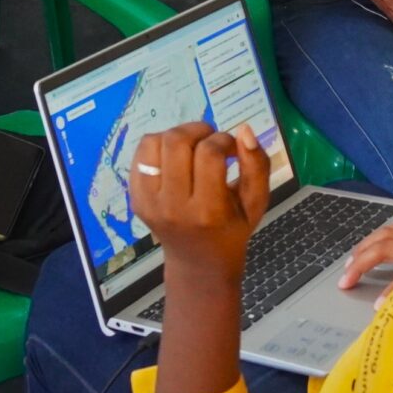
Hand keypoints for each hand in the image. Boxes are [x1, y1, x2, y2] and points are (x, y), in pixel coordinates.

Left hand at [131, 122, 271, 285]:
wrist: (198, 263)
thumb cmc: (231, 230)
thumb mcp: (255, 204)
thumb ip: (256, 166)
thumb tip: (244, 130)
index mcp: (208, 211)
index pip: (209, 154)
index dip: (223, 140)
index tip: (232, 148)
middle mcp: (174, 207)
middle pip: (176, 143)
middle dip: (198, 131)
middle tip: (210, 141)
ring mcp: (149, 203)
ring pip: (153, 143)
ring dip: (176, 135)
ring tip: (192, 146)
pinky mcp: (136, 199)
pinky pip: (140, 155)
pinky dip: (158, 146)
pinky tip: (175, 158)